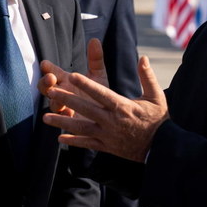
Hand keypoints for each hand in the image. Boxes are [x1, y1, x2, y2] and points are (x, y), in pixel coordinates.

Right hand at [38, 38, 109, 115]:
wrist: (107, 116)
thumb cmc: (99, 93)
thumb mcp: (98, 76)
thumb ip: (95, 59)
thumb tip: (94, 40)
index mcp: (67, 81)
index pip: (53, 72)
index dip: (48, 68)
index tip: (45, 64)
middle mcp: (62, 94)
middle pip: (46, 88)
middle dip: (45, 83)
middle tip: (50, 78)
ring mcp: (64, 108)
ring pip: (52, 105)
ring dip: (54, 101)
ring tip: (59, 100)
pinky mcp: (69, 123)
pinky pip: (62, 121)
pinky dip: (62, 118)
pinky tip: (68, 114)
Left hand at [42, 55, 168, 162]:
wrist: (161, 148)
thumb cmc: (158, 119)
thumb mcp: (156, 96)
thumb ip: (147, 76)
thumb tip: (143, 57)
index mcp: (122, 106)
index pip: (101, 93)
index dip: (86, 84)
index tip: (72, 75)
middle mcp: (112, 121)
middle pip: (85, 108)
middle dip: (67, 99)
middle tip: (50, 90)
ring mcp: (107, 135)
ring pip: (81, 128)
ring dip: (62, 122)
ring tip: (45, 117)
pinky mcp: (106, 146)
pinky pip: (87, 143)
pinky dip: (73, 142)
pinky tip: (60, 139)